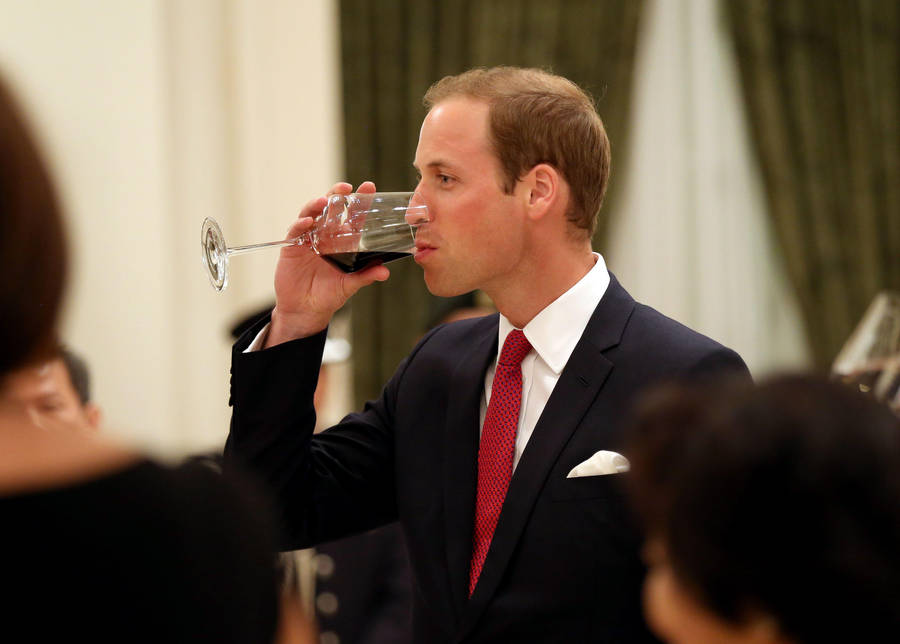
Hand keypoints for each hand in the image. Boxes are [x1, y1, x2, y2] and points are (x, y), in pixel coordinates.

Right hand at [266, 181, 389, 346]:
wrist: (306, 311)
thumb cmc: (328, 296)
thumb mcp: (349, 285)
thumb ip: (366, 276)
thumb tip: (385, 272)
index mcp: (341, 242)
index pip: (352, 217)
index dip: (359, 202)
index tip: (369, 188)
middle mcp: (325, 236)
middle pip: (330, 210)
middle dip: (338, 196)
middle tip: (346, 187)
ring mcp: (308, 240)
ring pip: (311, 215)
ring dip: (317, 206)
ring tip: (326, 200)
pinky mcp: (292, 248)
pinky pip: (295, 232)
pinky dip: (300, 225)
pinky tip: (308, 222)